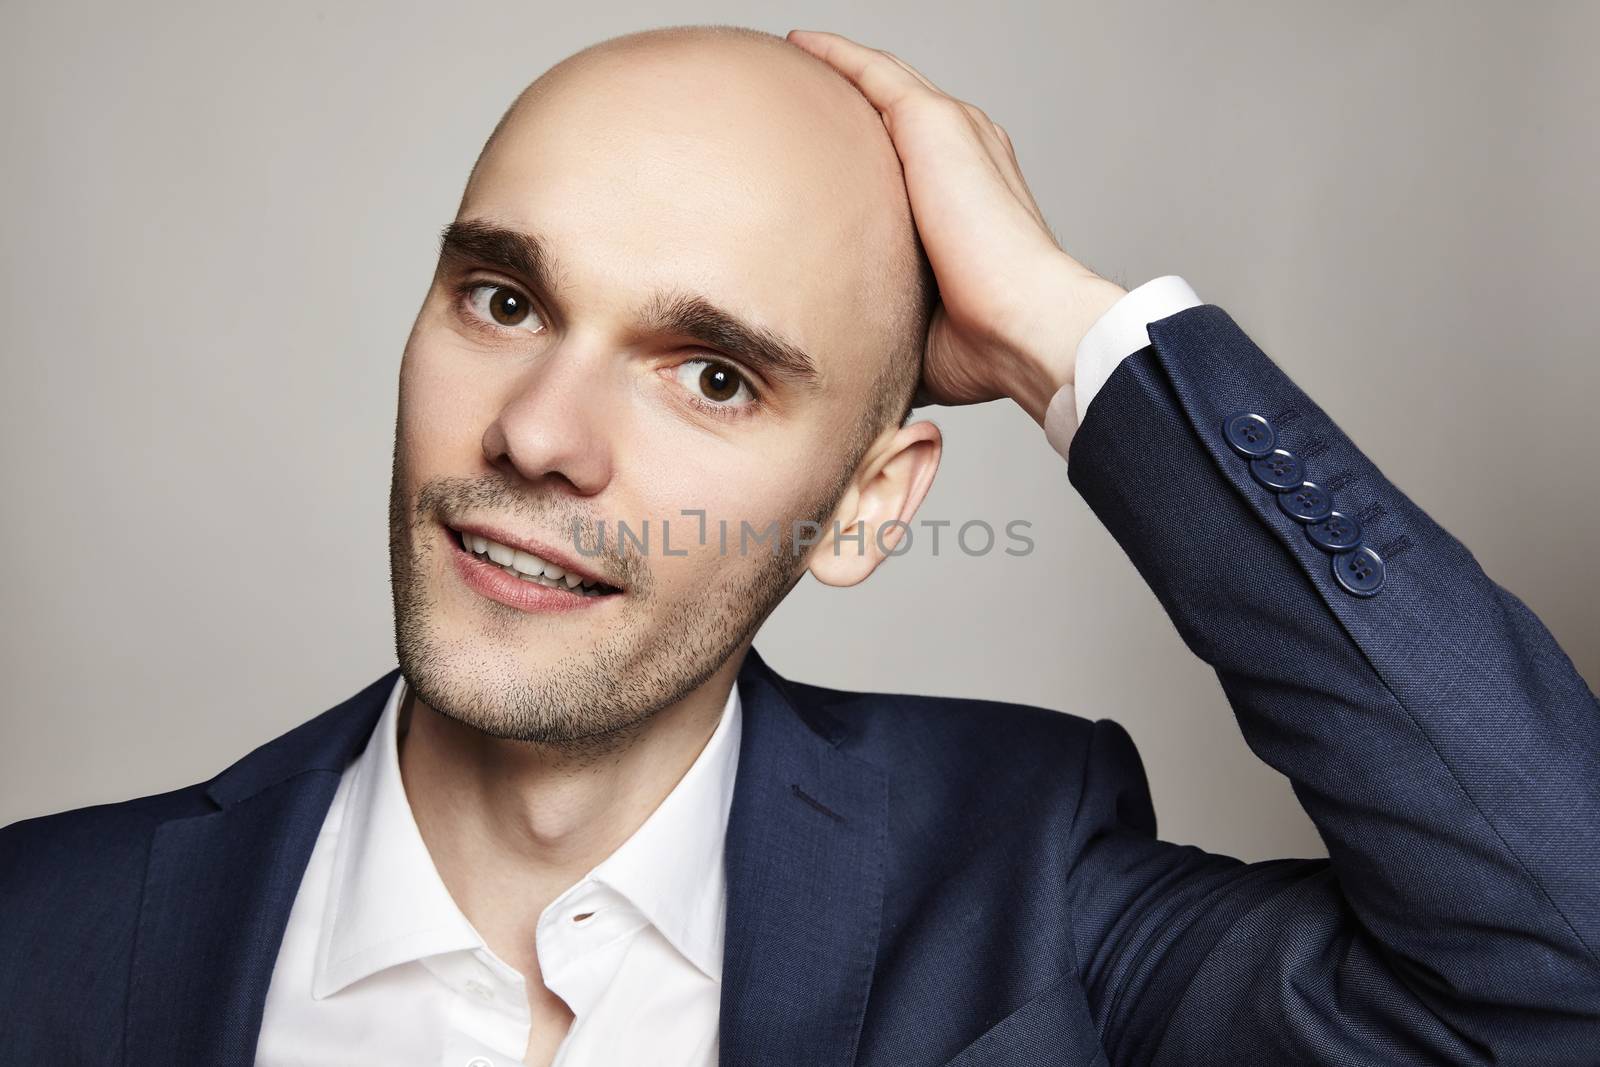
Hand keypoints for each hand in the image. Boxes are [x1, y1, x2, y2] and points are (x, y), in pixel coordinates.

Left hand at [786, 28, 1126, 424]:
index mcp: (971, 194)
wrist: (1021, 325)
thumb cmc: (982, 342)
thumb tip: (846, 343)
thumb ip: (884, 308)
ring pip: (883, 83)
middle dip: (851, 95)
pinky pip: (873, 74)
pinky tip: (800, 45)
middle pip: (895, 111)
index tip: (829, 145)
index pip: (910, 157)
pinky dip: (837, 55)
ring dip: (838, 67)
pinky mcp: (934, 123)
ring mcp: (956, 132)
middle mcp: (969, 152)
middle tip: (800, 84)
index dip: (870, 143)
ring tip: (794, 54)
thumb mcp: (918, 316)